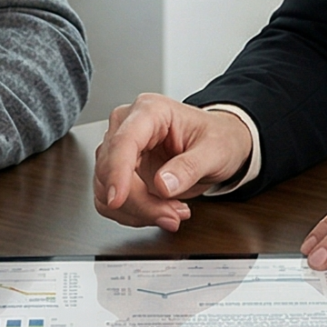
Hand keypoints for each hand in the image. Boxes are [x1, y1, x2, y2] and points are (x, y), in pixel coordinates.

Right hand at [92, 94, 253, 231]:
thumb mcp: (215, 151)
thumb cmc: (218, 137)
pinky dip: (133, 214)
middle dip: (139, 202)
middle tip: (173, 215)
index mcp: (150, 111)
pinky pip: (111, 201)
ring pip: (106, 189)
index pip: (123, 141)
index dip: (117, 172)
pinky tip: (160, 211)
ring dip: (137, 210)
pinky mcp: (119, 172)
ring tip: (173, 212)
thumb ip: (189, 167)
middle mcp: (127, 126)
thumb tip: (162, 185)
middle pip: (111, 170)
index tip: (117, 199)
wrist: (220, 143)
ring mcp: (120, 150)